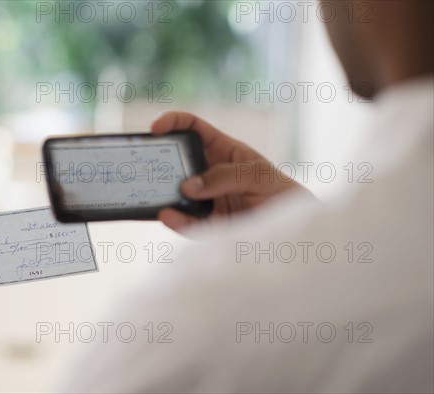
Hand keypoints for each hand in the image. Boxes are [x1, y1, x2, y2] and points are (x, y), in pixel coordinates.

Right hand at [151, 111, 310, 232]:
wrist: (294, 231)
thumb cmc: (280, 192)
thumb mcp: (258, 175)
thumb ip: (226, 176)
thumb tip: (189, 186)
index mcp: (221, 150)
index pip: (192, 128)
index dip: (172, 123)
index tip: (155, 128)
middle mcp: (208, 173)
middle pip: (176, 162)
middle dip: (158, 161)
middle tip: (144, 164)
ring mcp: (205, 199)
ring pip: (176, 194)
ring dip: (161, 193)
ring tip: (151, 194)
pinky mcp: (207, 225)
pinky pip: (185, 223)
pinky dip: (175, 220)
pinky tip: (168, 216)